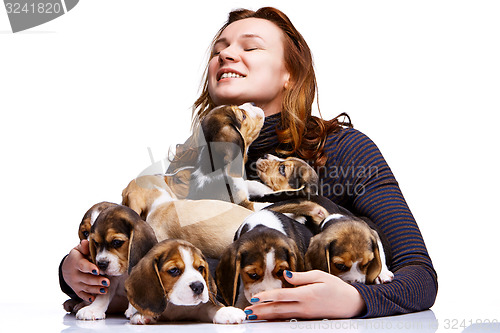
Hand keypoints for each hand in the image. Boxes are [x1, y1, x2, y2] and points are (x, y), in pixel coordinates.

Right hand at [61, 240, 109, 302]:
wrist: (67, 268)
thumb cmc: (77, 256)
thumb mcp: (78, 249)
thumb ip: (84, 247)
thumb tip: (86, 242)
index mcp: (76, 262)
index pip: (83, 265)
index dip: (89, 268)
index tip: (97, 270)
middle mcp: (75, 274)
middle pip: (86, 278)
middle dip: (97, 281)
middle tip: (107, 282)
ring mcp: (75, 283)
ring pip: (86, 287)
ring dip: (96, 289)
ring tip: (105, 289)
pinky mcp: (77, 289)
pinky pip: (81, 295)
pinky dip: (87, 297)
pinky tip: (94, 298)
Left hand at [244, 270, 365, 319]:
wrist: (352, 304)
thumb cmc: (337, 288)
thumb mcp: (320, 276)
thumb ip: (301, 277)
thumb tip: (285, 275)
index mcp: (307, 294)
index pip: (282, 295)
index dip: (267, 297)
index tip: (255, 298)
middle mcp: (304, 306)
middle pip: (278, 309)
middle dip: (261, 311)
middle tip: (247, 312)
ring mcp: (305, 314)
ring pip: (281, 316)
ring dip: (266, 316)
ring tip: (253, 316)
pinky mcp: (307, 318)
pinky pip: (289, 319)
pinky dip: (277, 319)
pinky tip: (269, 319)